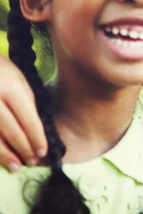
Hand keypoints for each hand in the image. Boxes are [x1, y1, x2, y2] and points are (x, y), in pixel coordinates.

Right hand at [0, 54, 46, 170]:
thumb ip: (27, 100)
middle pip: (11, 130)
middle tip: (33, 161)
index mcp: (11, 87)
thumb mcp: (18, 78)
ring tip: (17, 166)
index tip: (43, 151)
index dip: (37, 137)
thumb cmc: (0, 69)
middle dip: (24, 148)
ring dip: (6, 154)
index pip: (28, 118)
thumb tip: (37, 126)